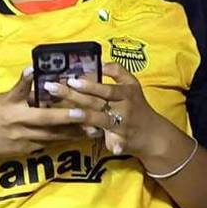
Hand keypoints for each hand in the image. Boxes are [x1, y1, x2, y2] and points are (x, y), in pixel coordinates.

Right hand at [0, 68, 108, 161]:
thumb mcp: (0, 100)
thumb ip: (20, 92)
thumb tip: (39, 76)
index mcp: (8, 106)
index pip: (20, 91)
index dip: (29, 81)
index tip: (42, 73)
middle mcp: (16, 122)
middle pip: (44, 119)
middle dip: (66, 117)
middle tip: (85, 113)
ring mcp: (22, 139)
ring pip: (52, 135)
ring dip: (73, 132)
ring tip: (93, 129)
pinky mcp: (26, 151)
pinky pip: (48, 144)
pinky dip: (63, 140)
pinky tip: (80, 138)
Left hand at [46, 62, 175, 156]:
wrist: (154, 134)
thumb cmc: (138, 106)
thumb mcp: (132, 84)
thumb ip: (117, 71)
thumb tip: (100, 62)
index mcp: (126, 92)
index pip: (106, 87)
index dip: (90, 84)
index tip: (72, 79)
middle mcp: (124, 108)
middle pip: (96, 102)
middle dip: (73, 96)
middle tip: (52, 88)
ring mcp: (122, 126)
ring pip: (100, 120)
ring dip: (85, 117)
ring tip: (67, 113)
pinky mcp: (122, 141)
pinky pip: (113, 142)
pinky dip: (113, 144)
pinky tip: (104, 145)